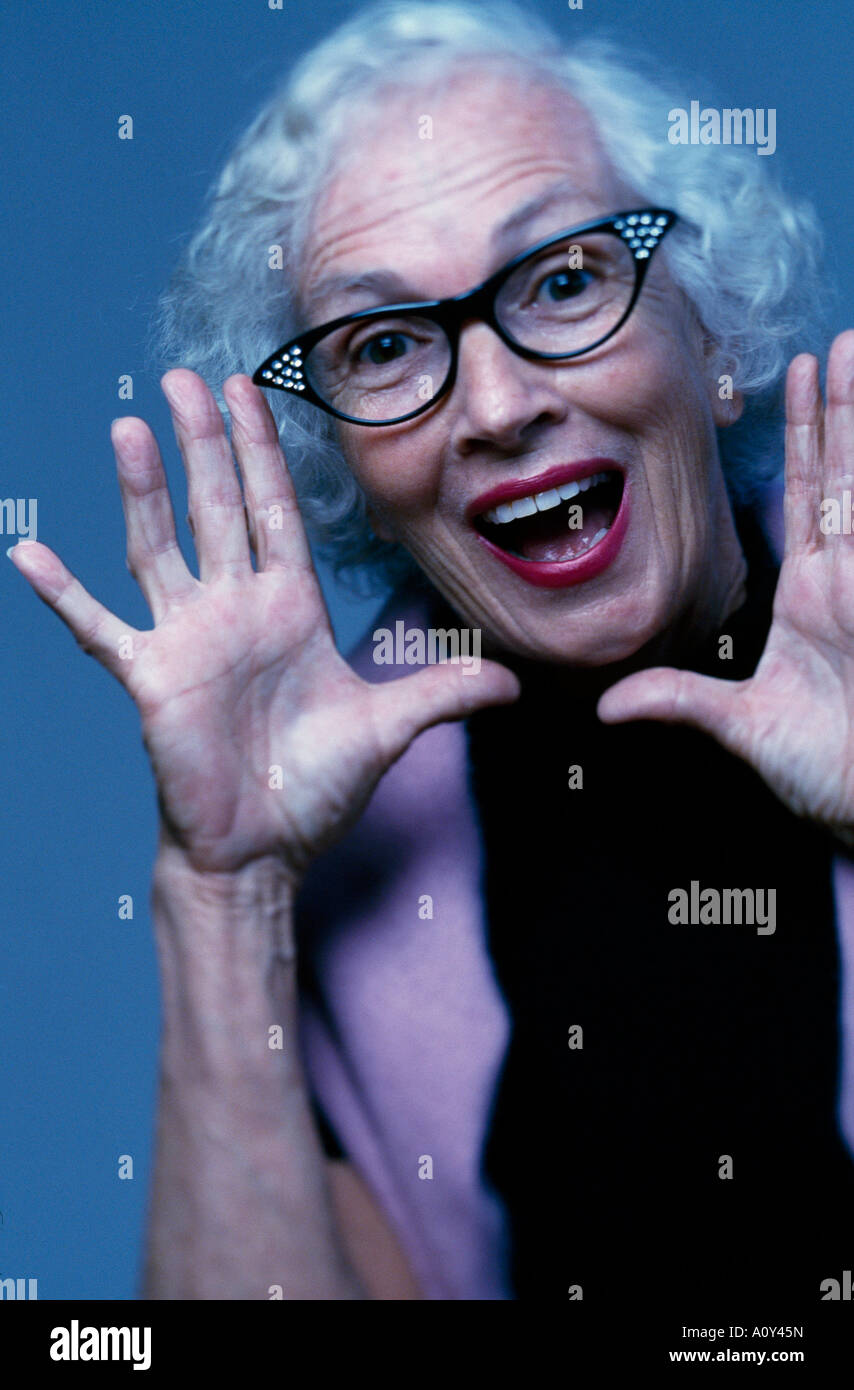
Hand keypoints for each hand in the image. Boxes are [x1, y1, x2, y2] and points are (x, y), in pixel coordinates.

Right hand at [9, 370, 518, 877]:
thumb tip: (516, 682)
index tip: (248, 389)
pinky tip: (27, 554)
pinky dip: (64, 595)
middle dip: (204, 440)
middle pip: (216, 507)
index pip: (274, 509)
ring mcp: (189, 640)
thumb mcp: (390, 728)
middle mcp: (235, 610)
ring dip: (143, 489)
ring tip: (128, 427)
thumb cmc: (316, 788)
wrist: (264, 851)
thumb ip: (445, 691)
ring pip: (160, 547)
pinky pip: (98, 630)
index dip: (262, 450)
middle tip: (185, 375)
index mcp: (289, 608)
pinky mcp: (151, 679)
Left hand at [597, 330, 853, 844]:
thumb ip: (681, 700)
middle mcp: (850, 578)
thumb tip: (609, 703)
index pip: (808, 494)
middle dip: (844, 406)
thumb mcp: (743, 728)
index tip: (796, 375)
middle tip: (840, 339)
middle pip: (847, 473)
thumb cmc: (827, 775)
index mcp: (814, 594)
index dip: (806, 434)